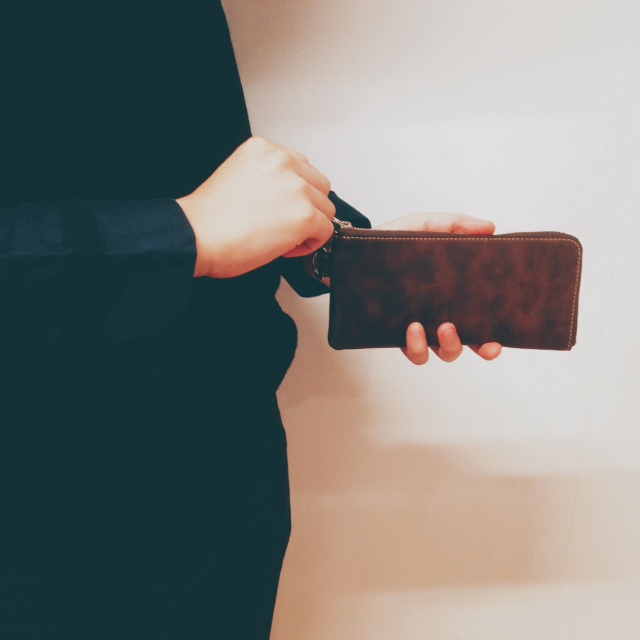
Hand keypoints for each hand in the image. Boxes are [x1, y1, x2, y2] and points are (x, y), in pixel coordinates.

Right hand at [176, 137, 335, 277]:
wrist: (196, 236)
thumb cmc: (209, 218)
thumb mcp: (239, 176)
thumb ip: (267, 178)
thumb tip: (288, 198)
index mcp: (263, 149)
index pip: (301, 168)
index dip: (294, 195)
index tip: (279, 209)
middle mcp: (282, 162)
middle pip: (319, 186)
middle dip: (306, 208)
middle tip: (282, 225)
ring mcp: (295, 187)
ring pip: (325, 210)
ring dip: (309, 227)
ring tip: (281, 237)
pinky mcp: (303, 214)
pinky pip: (325, 232)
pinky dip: (310, 244)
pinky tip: (285, 247)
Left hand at [375, 212, 502, 364]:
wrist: (351, 252)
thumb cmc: (390, 241)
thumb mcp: (422, 226)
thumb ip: (454, 224)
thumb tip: (490, 228)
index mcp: (451, 295)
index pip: (480, 321)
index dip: (493, 336)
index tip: (500, 339)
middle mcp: (437, 315)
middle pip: (468, 343)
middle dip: (480, 348)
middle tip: (483, 342)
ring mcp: (417, 327)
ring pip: (441, 353)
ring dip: (449, 346)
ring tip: (443, 327)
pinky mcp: (394, 334)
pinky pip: (413, 352)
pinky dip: (417, 347)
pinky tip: (414, 328)